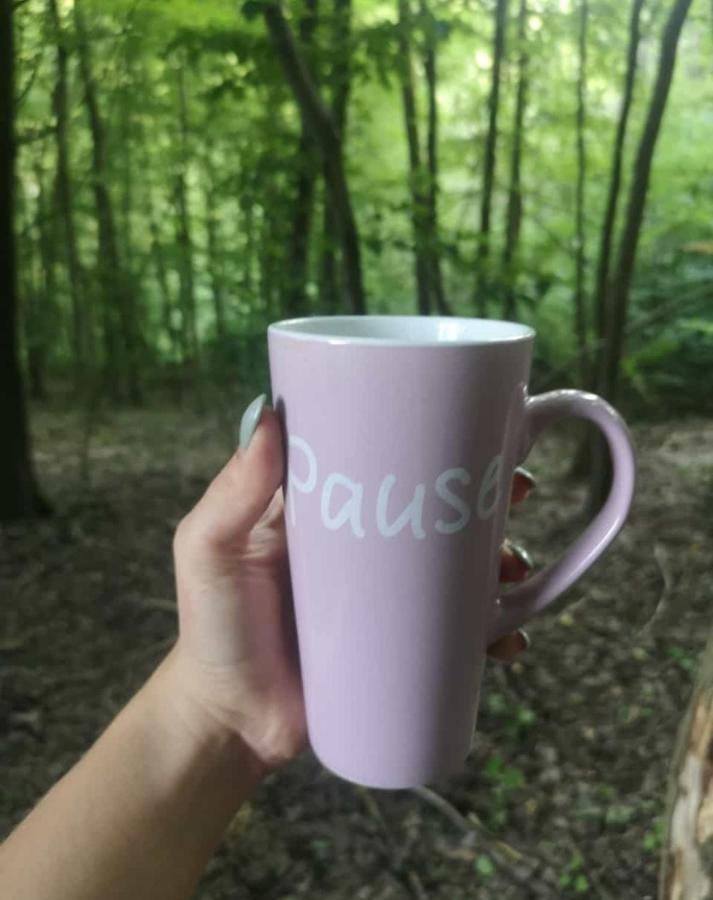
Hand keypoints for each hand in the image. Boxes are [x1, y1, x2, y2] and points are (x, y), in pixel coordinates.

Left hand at [169, 397, 534, 773]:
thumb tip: (269, 413)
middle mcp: (363, 548)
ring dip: (498, 561)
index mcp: (326, 511)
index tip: (475, 428)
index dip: (433, 442)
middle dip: (483, 498)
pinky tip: (510, 637)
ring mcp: (385, 600)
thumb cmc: (213, 629)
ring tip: (511, 569)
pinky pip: (459, 634)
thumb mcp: (209, 551)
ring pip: (457, 569)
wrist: (230, 723)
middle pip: (435, 511)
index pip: (385, 460)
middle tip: (516, 493)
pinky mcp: (400, 650)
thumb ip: (231, 491)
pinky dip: (492, 632)